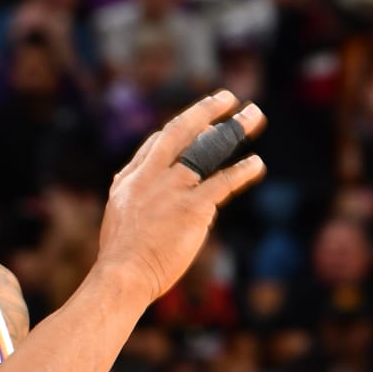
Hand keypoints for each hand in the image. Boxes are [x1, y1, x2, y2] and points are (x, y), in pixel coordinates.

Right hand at [96, 91, 266, 304]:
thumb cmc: (120, 258)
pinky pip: (223, 182)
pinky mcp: (193, 207)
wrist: (123, 274)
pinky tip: (256, 164)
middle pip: (180, 131)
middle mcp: (151, 176)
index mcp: (130, 179)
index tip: (199, 122)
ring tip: (254, 115)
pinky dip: (242, 171)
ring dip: (233, 129)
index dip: (180, 129)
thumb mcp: (116, 217)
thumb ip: (130, 198)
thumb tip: (131, 190)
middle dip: (206, 110)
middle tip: (226, 97)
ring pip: (207, 148)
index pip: (157, 143)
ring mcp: (173, 188)